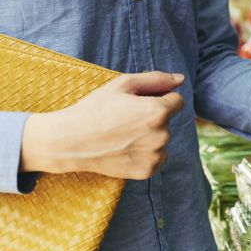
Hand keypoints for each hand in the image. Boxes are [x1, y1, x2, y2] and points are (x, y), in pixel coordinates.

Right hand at [20, 71, 184, 179]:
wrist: (70, 141)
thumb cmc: (96, 109)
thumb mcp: (123, 85)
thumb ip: (156, 79)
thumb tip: (181, 79)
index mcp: (159, 112)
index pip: (176, 101)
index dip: (159, 99)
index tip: (139, 104)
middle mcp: (162, 135)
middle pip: (168, 121)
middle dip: (152, 117)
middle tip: (125, 120)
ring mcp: (155, 155)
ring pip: (162, 139)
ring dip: (150, 136)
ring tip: (123, 135)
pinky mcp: (148, 171)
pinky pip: (157, 157)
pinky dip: (146, 153)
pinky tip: (125, 148)